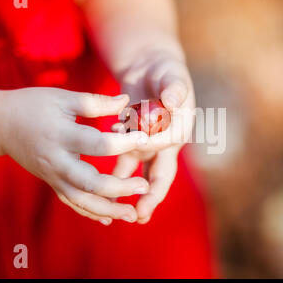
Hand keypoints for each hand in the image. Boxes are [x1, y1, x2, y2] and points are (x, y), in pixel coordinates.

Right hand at [0, 87, 148, 224]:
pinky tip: (109, 219)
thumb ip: (96, 101)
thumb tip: (127, 100)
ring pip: (81, 200)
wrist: (0, 124)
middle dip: (119, 188)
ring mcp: (53, 176)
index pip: (97, 144)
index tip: (146, 140)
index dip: (122, 143)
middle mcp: (57, 161)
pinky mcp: (51, 183)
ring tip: (132, 215)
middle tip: (145, 187)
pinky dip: (90, 212)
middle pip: (90, 182)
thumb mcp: (64, 97)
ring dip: (108, 210)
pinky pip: (72, 202)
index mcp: (61, 135)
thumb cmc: (33, 104)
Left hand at [112, 50, 195, 223]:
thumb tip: (173, 99)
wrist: (149, 68)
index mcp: (179, 128)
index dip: (155, 144)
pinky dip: (115, 171)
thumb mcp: (172, 74)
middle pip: (161, 173)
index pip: (169, 143)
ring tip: (119, 212)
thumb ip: (175, 87)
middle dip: (151, 195)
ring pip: (140, 174)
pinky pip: (123, 162)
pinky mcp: (130, 142)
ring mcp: (148, 144)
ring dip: (130, 192)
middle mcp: (165, 143)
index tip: (140, 142)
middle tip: (141, 215)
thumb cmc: (165, 70)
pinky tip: (103, 185)